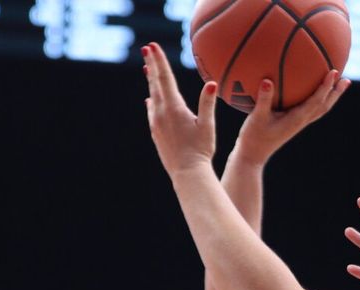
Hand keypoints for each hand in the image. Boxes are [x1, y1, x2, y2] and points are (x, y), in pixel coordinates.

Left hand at [143, 42, 215, 174]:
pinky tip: (150, 101)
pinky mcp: (156, 132)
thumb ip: (207, 104)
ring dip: (151, 82)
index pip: (164, 78)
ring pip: (152, 97)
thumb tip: (212, 84)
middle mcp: (160, 112)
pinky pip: (152, 111)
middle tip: (146, 50)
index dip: (159, 61)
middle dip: (152, 65)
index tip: (152, 47)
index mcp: (174, 108)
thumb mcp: (207, 126)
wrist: (187, 173)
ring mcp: (156, 123)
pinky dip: (152, 102)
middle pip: (155, 84)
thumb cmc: (201, 150)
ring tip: (148, 71)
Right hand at [233, 71, 350, 165]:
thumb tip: (268, 80)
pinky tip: (312, 93)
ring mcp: (299, 123)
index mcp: (297, 119)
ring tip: (339, 85)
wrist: (253, 155)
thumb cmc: (253, 136)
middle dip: (336, 93)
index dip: (326, 86)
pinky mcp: (293, 124)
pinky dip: (317, 100)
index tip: (333, 72)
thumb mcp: (256, 117)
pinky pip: (310, 110)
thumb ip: (263, 99)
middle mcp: (302, 121)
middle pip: (324, 106)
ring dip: (331, 97)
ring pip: (320, 109)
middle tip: (346, 80)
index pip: (316, 101)